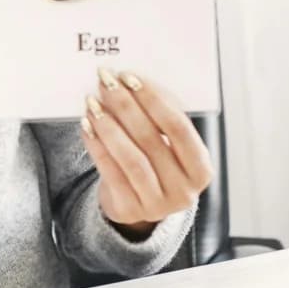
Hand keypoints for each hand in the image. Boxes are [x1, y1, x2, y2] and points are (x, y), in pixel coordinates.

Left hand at [79, 68, 213, 238]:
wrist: (136, 207)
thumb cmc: (154, 166)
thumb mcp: (167, 147)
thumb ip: (158, 119)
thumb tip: (132, 83)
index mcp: (201, 170)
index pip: (178, 127)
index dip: (154, 100)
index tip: (131, 77)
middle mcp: (183, 190)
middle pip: (151, 139)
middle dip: (126, 106)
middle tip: (107, 82)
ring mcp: (156, 205)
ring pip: (131, 158)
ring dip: (109, 126)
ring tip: (93, 103)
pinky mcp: (129, 210)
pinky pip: (110, 172)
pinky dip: (97, 145)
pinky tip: (87, 125)